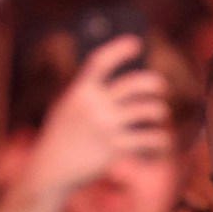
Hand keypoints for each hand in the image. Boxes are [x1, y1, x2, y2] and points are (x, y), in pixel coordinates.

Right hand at [23, 36, 172, 195]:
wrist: (50, 169)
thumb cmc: (61, 136)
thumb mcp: (68, 108)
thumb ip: (90, 95)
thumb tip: (124, 85)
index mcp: (79, 90)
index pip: (101, 61)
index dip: (119, 49)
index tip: (137, 42)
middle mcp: (94, 105)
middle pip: (135, 83)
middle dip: (155, 83)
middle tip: (161, 88)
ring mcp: (106, 127)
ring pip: (148, 110)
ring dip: (160, 112)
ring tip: (159, 116)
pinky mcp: (116, 148)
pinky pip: (150, 138)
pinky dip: (160, 139)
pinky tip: (160, 141)